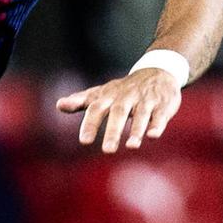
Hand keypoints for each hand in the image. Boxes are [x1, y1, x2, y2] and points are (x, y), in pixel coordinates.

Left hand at [56, 69, 182, 153]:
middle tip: (107, 150)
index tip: (84, 141)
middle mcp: (126, 98)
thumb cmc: (123, 89)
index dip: (90, 124)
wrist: (157, 72)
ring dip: (137, 130)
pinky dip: (157, 125)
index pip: (96, 109)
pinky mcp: (163, 106)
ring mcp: (145, 101)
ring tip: (131, 146)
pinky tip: (153, 135)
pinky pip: (160, 115)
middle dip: (113, 131)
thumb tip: (59, 105)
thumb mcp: (101, 93)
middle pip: (119, 113)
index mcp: (109, 97)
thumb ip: (81, 101)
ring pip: (141, 115)